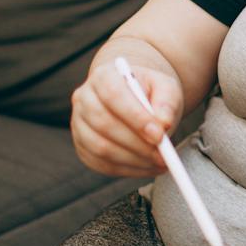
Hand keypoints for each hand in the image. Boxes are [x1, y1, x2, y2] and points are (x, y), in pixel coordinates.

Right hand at [69, 48, 181, 178]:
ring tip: (159, 162)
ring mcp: (79, 124)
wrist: (137, 98)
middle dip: (136, 144)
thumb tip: (163, 123)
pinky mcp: (83, 147)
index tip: (159, 135)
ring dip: (133, 160)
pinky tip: (147, 166)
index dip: (135, 117)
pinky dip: (128, 170)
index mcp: (103, 76)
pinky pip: (102, 164)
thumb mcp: (166, 88)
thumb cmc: (151, 92)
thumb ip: (167, 102)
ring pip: (100, 148)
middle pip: (103, 124)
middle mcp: (84, 99)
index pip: (113, 95)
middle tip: (163, 155)